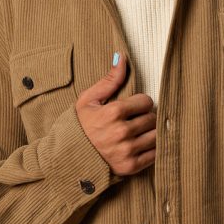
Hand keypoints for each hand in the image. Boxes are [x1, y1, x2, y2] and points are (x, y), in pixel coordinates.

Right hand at [75, 53, 156, 176]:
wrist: (68, 157)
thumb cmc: (79, 126)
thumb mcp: (88, 100)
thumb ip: (109, 80)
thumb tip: (122, 57)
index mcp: (113, 112)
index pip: (146, 101)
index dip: (141, 103)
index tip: (133, 108)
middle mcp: (122, 132)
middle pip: (152, 118)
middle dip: (145, 117)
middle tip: (135, 121)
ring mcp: (127, 150)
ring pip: (156, 135)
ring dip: (150, 133)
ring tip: (138, 133)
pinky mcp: (130, 166)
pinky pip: (154, 154)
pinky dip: (151, 149)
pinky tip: (140, 146)